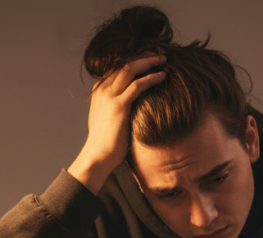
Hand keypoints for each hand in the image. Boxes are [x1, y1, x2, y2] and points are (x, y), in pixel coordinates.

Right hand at [69, 54, 166, 194]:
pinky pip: (137, 85)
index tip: (150, 59)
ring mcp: (109, 96)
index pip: (118, 67)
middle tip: (160, 56)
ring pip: (130, 68)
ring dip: (148, 62)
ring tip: (163, 61)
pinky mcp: (119, 105)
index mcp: (99, 90)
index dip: (136, 60)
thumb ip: (116, 106)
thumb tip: (131, 105)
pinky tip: (162, 76)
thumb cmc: (107, 142)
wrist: (99, 155)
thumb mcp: (108, 118)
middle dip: (143, 56)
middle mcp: (103, 89)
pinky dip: (151, 78)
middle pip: (124, 63)